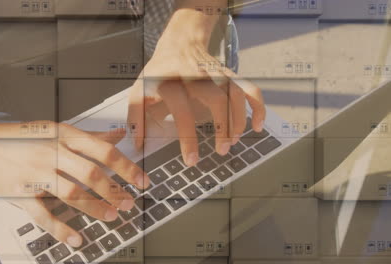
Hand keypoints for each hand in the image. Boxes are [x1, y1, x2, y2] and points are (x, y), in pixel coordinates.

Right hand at [0, 122, 149, 247]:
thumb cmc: (22, 137)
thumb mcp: (57, 129)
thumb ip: (90, 134)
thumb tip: (119, 134)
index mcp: (64, 135)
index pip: (103, 150)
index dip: (127, 167)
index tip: (142, 180)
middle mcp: (52, 153)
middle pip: (91, 173)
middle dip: (115, 191)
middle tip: (129, 203)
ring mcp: (36, 173)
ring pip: (71, 193)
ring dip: (95, 208)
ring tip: (112, 216)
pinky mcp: (21, 193)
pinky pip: (43, 214)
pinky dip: (61, 229)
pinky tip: (77, 238)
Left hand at [128, 10, 265, 166]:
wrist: (179, 44)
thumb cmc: (159, 73)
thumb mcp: (140, 90)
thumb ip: (136, 117)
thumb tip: (138, 145)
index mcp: (171, 81)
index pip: (182, 111)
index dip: (187, 138)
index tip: (191, 160)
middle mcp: (196, 76)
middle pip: (215, 99)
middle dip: (222, 128)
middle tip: (221, 151)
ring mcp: (216, 74)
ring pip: (235, 95)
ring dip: (238, 120)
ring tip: (233, 142)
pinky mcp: (230, 75)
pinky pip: (250, 89)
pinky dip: (257, 107)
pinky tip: (257, 125)